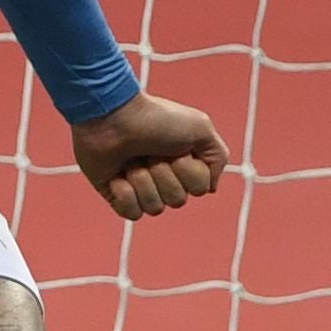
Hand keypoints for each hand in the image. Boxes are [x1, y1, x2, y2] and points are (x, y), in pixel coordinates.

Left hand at [68, 90, 224, 222]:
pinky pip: (132, 213)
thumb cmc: (156, 118)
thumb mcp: (201, 127)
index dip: (189, 171)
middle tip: (150, 152)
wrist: (112, 116)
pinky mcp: (117, 195)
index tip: (177, 148)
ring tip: (132, 160)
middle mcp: (164, 177)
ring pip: (155, 208)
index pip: (199, 189)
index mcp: (184, 163)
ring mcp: (140, 187)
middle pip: (177, 200)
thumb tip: (210, 188)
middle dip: (163, 174)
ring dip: (143, 181)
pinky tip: (118, 176)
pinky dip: (125, 194)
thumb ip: (218, 157)